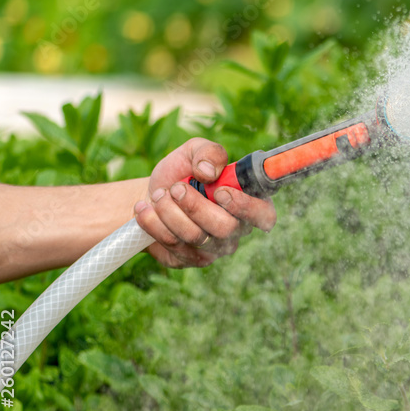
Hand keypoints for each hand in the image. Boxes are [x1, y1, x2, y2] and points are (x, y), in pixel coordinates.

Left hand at [134, 138, 276, 267]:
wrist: (152, 195)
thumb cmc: (183, 173)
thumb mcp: (195, 151)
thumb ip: (209, 153)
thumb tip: (208, 172)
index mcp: (249, 203)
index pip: (264, 215)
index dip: (246, 207)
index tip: (220, 192)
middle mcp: (236, 230)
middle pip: (226, 228)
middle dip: (195, 206)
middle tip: (175, 188)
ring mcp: (213, 248)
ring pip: (196, 237)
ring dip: (170, 212)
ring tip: (157, 194)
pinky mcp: (189, 259)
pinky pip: (173, 245)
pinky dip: (153, 223)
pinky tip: (145, 209)